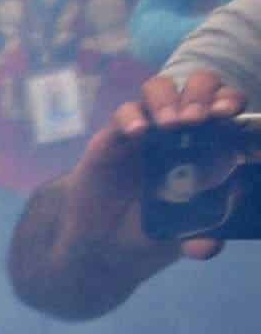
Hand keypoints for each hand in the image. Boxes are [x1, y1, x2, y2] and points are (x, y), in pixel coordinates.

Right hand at [93, 63, 247, 252]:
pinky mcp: (114, 137)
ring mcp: (146, 130)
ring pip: (160, 88)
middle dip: (205, 94)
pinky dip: (132, 116)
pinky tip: (138, 133)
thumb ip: (198, 238)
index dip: (231, 103)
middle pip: (199, 85)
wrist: (101, 243)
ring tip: (172, 124)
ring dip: (170, 98)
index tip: (230, 115)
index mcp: (207, 142)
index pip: (226, 107)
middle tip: (199, 119)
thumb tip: (208, 247)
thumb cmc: (149, 230)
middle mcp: (178, 129)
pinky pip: (125, 112)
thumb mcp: (180, 236)